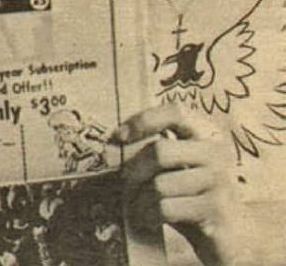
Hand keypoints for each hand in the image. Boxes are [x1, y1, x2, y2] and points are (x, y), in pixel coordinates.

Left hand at [112, 104, 244, 265]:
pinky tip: (149, 219)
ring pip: (160, 185)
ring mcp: (220, 182)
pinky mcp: (216, 210)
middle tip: (126, 183)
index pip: (176, 112)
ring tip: (138, 206)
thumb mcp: (178, 168)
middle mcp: (217, 154)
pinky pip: (166, 208)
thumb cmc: (193, 196)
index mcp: (207, 135)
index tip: (119, 137)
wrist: (231, 234)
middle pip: (160, 152)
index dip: (144, 120)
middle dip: (134, 170)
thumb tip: (114, 143)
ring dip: (139, 199)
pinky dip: (148, 215)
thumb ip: (156, 153)